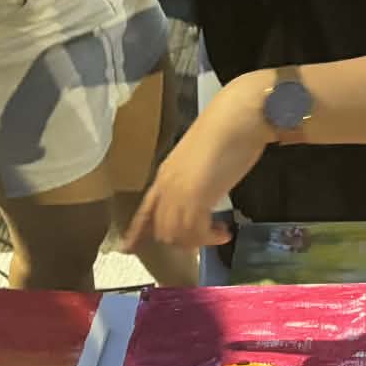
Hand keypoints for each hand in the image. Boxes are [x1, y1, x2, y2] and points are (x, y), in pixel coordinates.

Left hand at [123, 75, 274, 250]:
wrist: (238, 117)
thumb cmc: (227, 131)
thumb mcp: (202, 161)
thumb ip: (196, 179)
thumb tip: (203, 193)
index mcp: (165, 174)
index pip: (145, 209)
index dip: (136, 231)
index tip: (127, 249)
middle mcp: (167, 185)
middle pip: (162, 229)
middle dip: (183, 240)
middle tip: (207, 237)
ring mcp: (180, 191)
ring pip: (177, 234)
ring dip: (198, 241)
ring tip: (218, 234)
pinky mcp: (197, 197)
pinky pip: (196, 231)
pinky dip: (210, 238)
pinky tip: (225, 232)